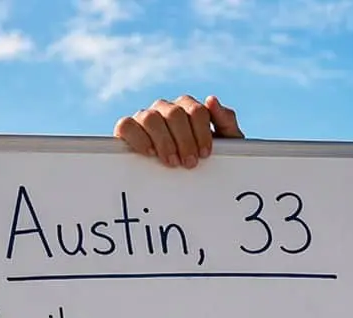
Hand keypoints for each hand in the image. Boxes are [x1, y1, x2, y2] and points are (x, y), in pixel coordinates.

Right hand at [114, 94, 243, 167]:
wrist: (190, 183)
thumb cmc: (204, 159)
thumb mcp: (225, 144)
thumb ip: (226, 122)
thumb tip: (211, 100)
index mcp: (188, 108)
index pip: (195, 110)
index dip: (201, 132)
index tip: (205, 154)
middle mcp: (166, 109)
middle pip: (174, 113)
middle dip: (185, 140)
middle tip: (190, 163)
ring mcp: (146, 118)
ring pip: (151, 117)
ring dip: (164, 141)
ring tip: (172, 162)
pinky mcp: (127, 130)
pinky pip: (126, 125)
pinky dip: (138, 137)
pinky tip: (150, 152)